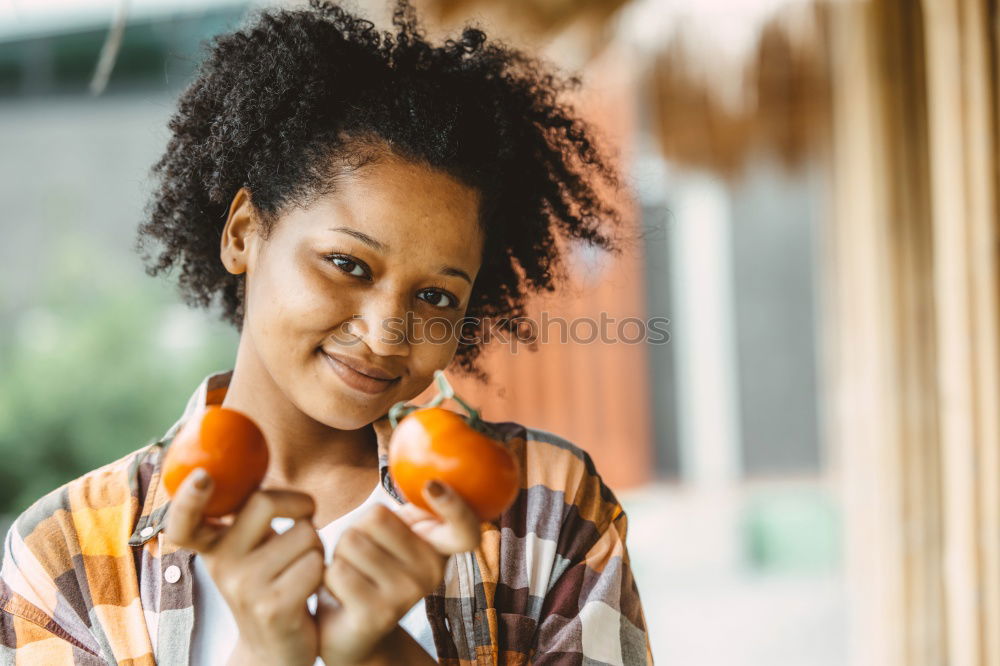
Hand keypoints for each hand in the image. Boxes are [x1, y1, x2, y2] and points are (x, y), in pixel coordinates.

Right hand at [165, 468, 322, 665]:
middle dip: (299, 504)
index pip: (186, 521)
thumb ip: (246, 514)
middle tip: (305, 519)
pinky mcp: (274, 608)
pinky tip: (309, 589)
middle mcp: (221, 565)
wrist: (276, 651)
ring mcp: (245, 589)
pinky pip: (317, 564)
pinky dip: (324, 571)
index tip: (203, 476)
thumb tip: (250, 458)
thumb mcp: (248, 549)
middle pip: (264, 501)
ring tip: (302, 568)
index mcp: (212, 547)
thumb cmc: (270, 583)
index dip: (189, 498)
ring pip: (305, 534)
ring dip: (317, 546)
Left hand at [318, 480, 481, 664]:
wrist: (352, 635)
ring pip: (352, 542)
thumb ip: (407, 515)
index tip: (433, 485)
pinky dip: (328, 578)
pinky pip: (338, 571)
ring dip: (339, 556)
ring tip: (351, 575)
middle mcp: (431, 573)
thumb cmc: (368, 572)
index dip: (455, 506)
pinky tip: (341, 595)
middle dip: (355, 530)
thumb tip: (429, 484)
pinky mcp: (378, 614)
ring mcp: (407, 595)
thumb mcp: (391, 539)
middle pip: (376, 517)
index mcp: (438, 550)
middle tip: (361, 558)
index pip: (464, 528)